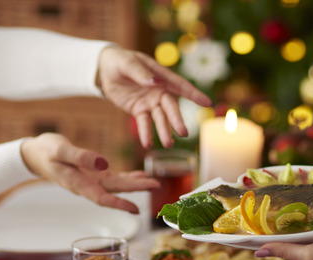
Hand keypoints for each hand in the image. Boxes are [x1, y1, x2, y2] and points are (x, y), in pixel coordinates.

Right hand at [20, 133, 159, 213]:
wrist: (34, 154)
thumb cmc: (45, 151)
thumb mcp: (60, 150)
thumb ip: (81, 157)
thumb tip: (104, 163)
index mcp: (77, 183)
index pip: (101, 198)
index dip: (119, 204)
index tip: (136, 208)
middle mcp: (87, 186)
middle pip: (115, 191)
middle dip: (136, 190)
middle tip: (156, 186)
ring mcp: (91, 181)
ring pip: (117, 185)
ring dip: (136, 184)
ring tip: (154, 182)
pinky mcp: (93, 174)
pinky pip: (114, 178)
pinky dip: (127, 177)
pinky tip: (140, 176)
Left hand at [96, 46, 212, 147]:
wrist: (104, 70)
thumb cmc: (119, 61)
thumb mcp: (127, 64)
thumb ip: (141, 73)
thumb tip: (156, 82)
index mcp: (160, 76)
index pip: (180, 85)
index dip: (194, 94)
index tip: (207, 103)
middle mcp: (159, 91)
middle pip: (171, 107)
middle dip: (177, 120)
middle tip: (183, 133)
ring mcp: (150, 102)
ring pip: (160, 118)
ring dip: (164, 131)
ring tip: (168, 144)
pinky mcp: (138, 110)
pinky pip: (144, 123)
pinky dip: (146, 133)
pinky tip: (147, 144)